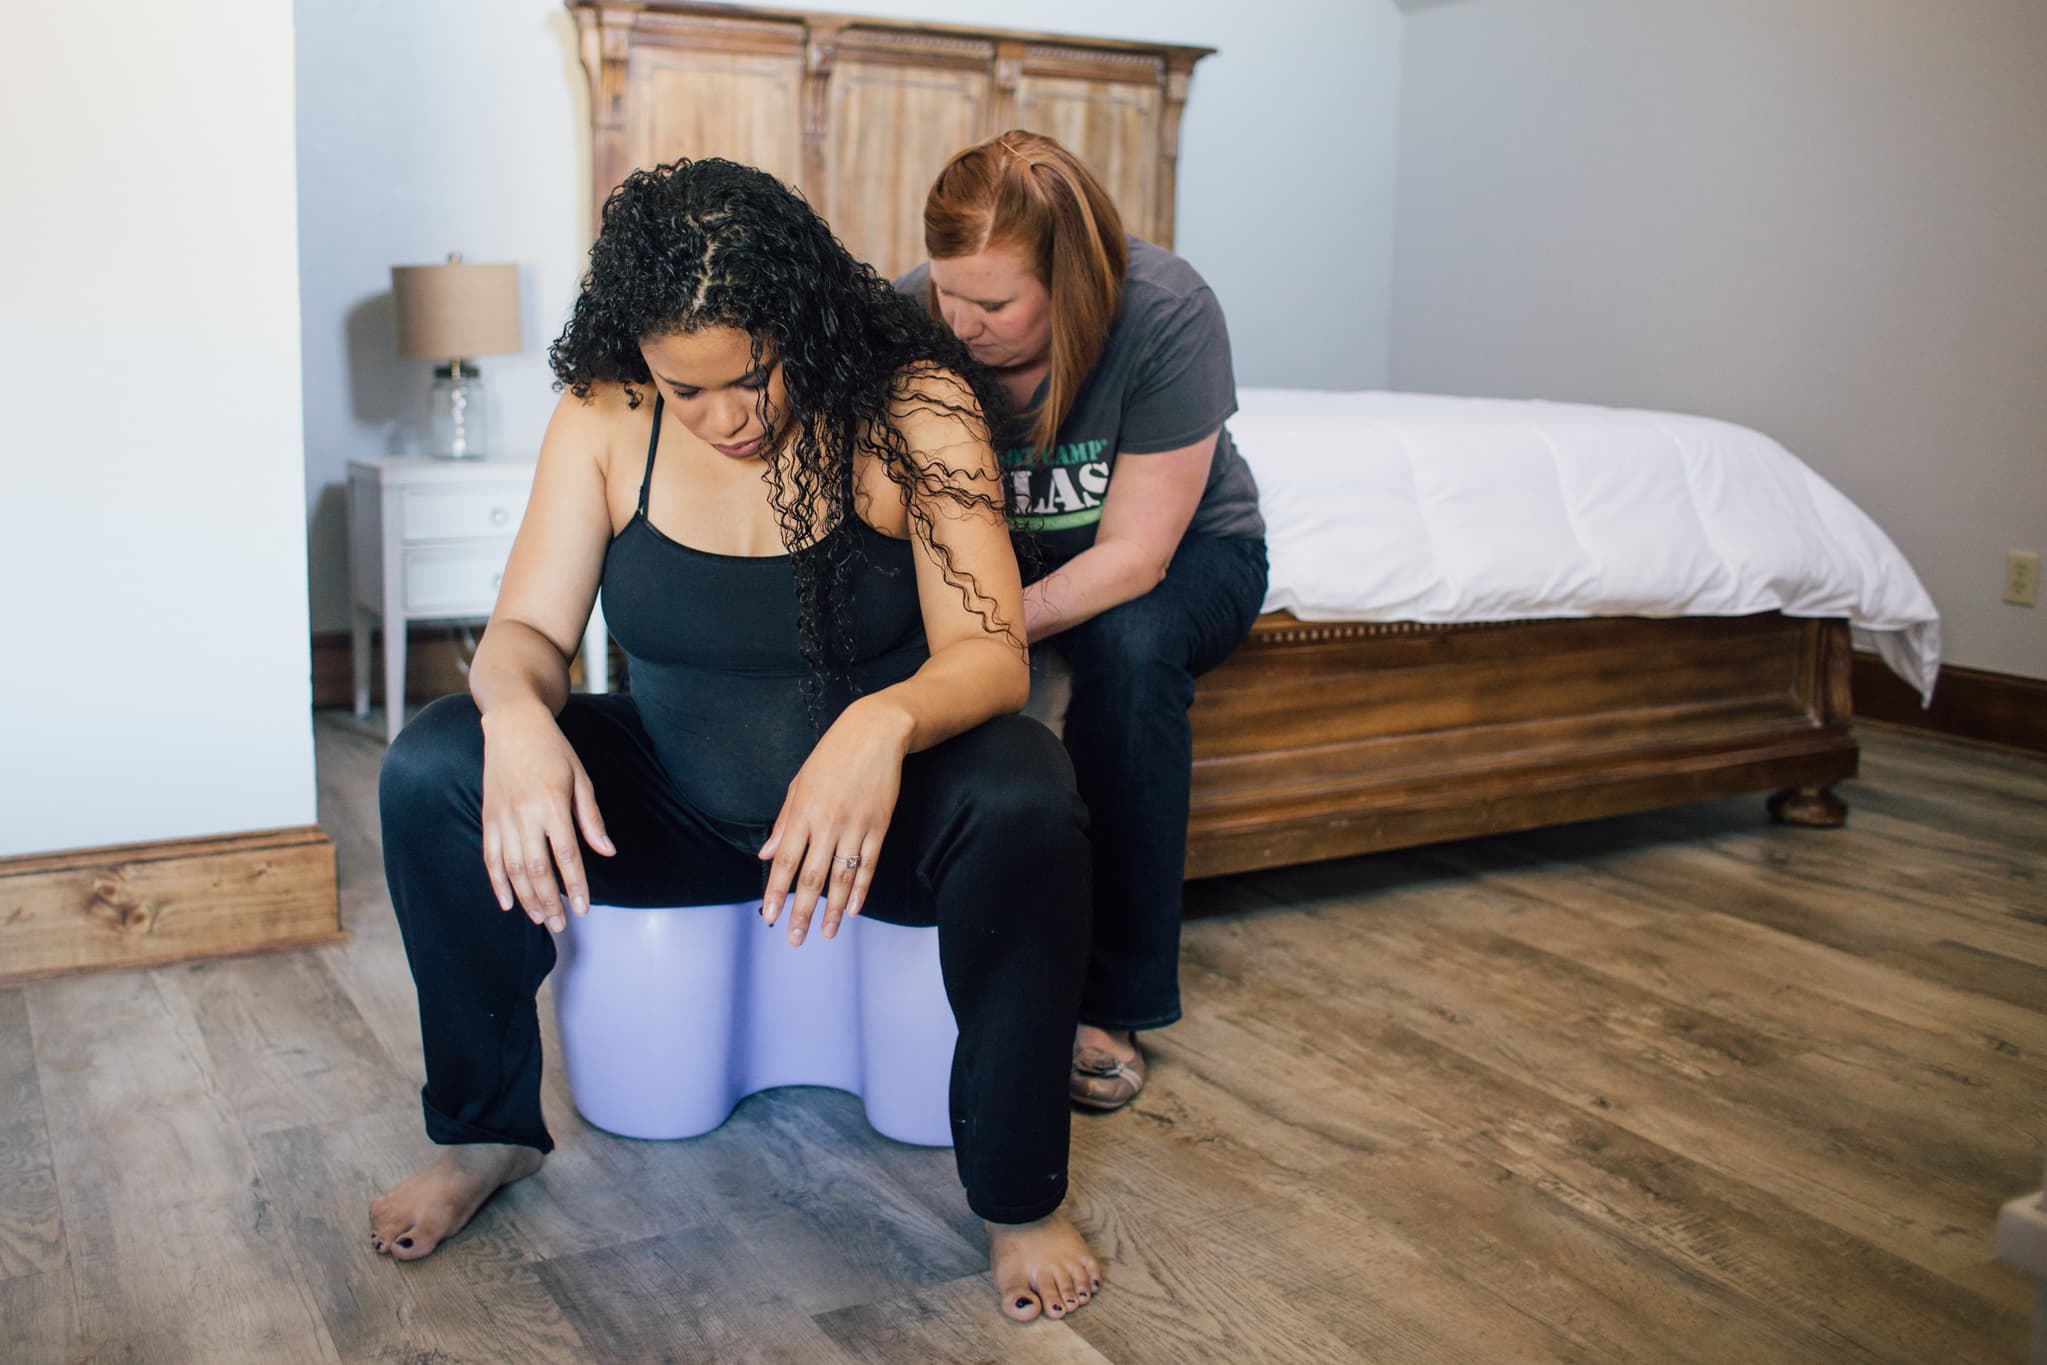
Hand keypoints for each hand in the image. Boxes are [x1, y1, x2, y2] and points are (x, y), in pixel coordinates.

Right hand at [479, 701, 615, 932]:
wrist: (512, 724)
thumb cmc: (553, 749)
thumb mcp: (581, 777)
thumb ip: (591, 818)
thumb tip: (607, 852)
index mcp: (552, 803)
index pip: (567, 856)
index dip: (576, 886)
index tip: (583, 909)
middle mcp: (524, 814)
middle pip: (537, 869)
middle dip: (550, 901)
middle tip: (561, 925)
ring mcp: (502, 817)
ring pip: (513, 869)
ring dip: (527, 898)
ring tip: (541, 919)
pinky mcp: (488, 817)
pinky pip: (491, 857)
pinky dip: (498, 883)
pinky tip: (508, 902)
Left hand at [759, 697, 911, 944]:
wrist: (876, 733)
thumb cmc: (833, 755)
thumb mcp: (799, 783)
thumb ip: (783, 821)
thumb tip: (766, 855)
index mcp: (803, 811)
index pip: (785, 861)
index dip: (775, 892)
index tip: (768, 916)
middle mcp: (827, 823)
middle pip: (811, 877)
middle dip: (801, 912)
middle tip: (794, 939)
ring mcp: (855, 826)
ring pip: (840, 877)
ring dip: (831, 910)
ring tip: (824, 934)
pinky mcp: (879, 826)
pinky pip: (867, 865)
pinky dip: (860, 890)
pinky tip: (851, 910)